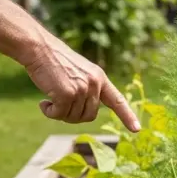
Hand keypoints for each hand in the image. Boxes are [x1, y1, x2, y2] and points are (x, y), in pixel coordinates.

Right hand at [23, 34, 140, 131]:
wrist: (39, 48)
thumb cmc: (54, 61)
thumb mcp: (79, 73)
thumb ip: (88, 89)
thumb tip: (87, 113)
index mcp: (99, 78)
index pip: (117, 100)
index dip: (127, 116)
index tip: (137, 129)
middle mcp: (94, 84)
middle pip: (89, 116)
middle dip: (73, 115)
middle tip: (59, 105)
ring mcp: (82, 89)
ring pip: (73, 117)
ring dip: (59, 113)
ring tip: (50, 97)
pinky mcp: (67, 94)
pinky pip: (59, 115)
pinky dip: (50, 113)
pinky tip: (43, 102)